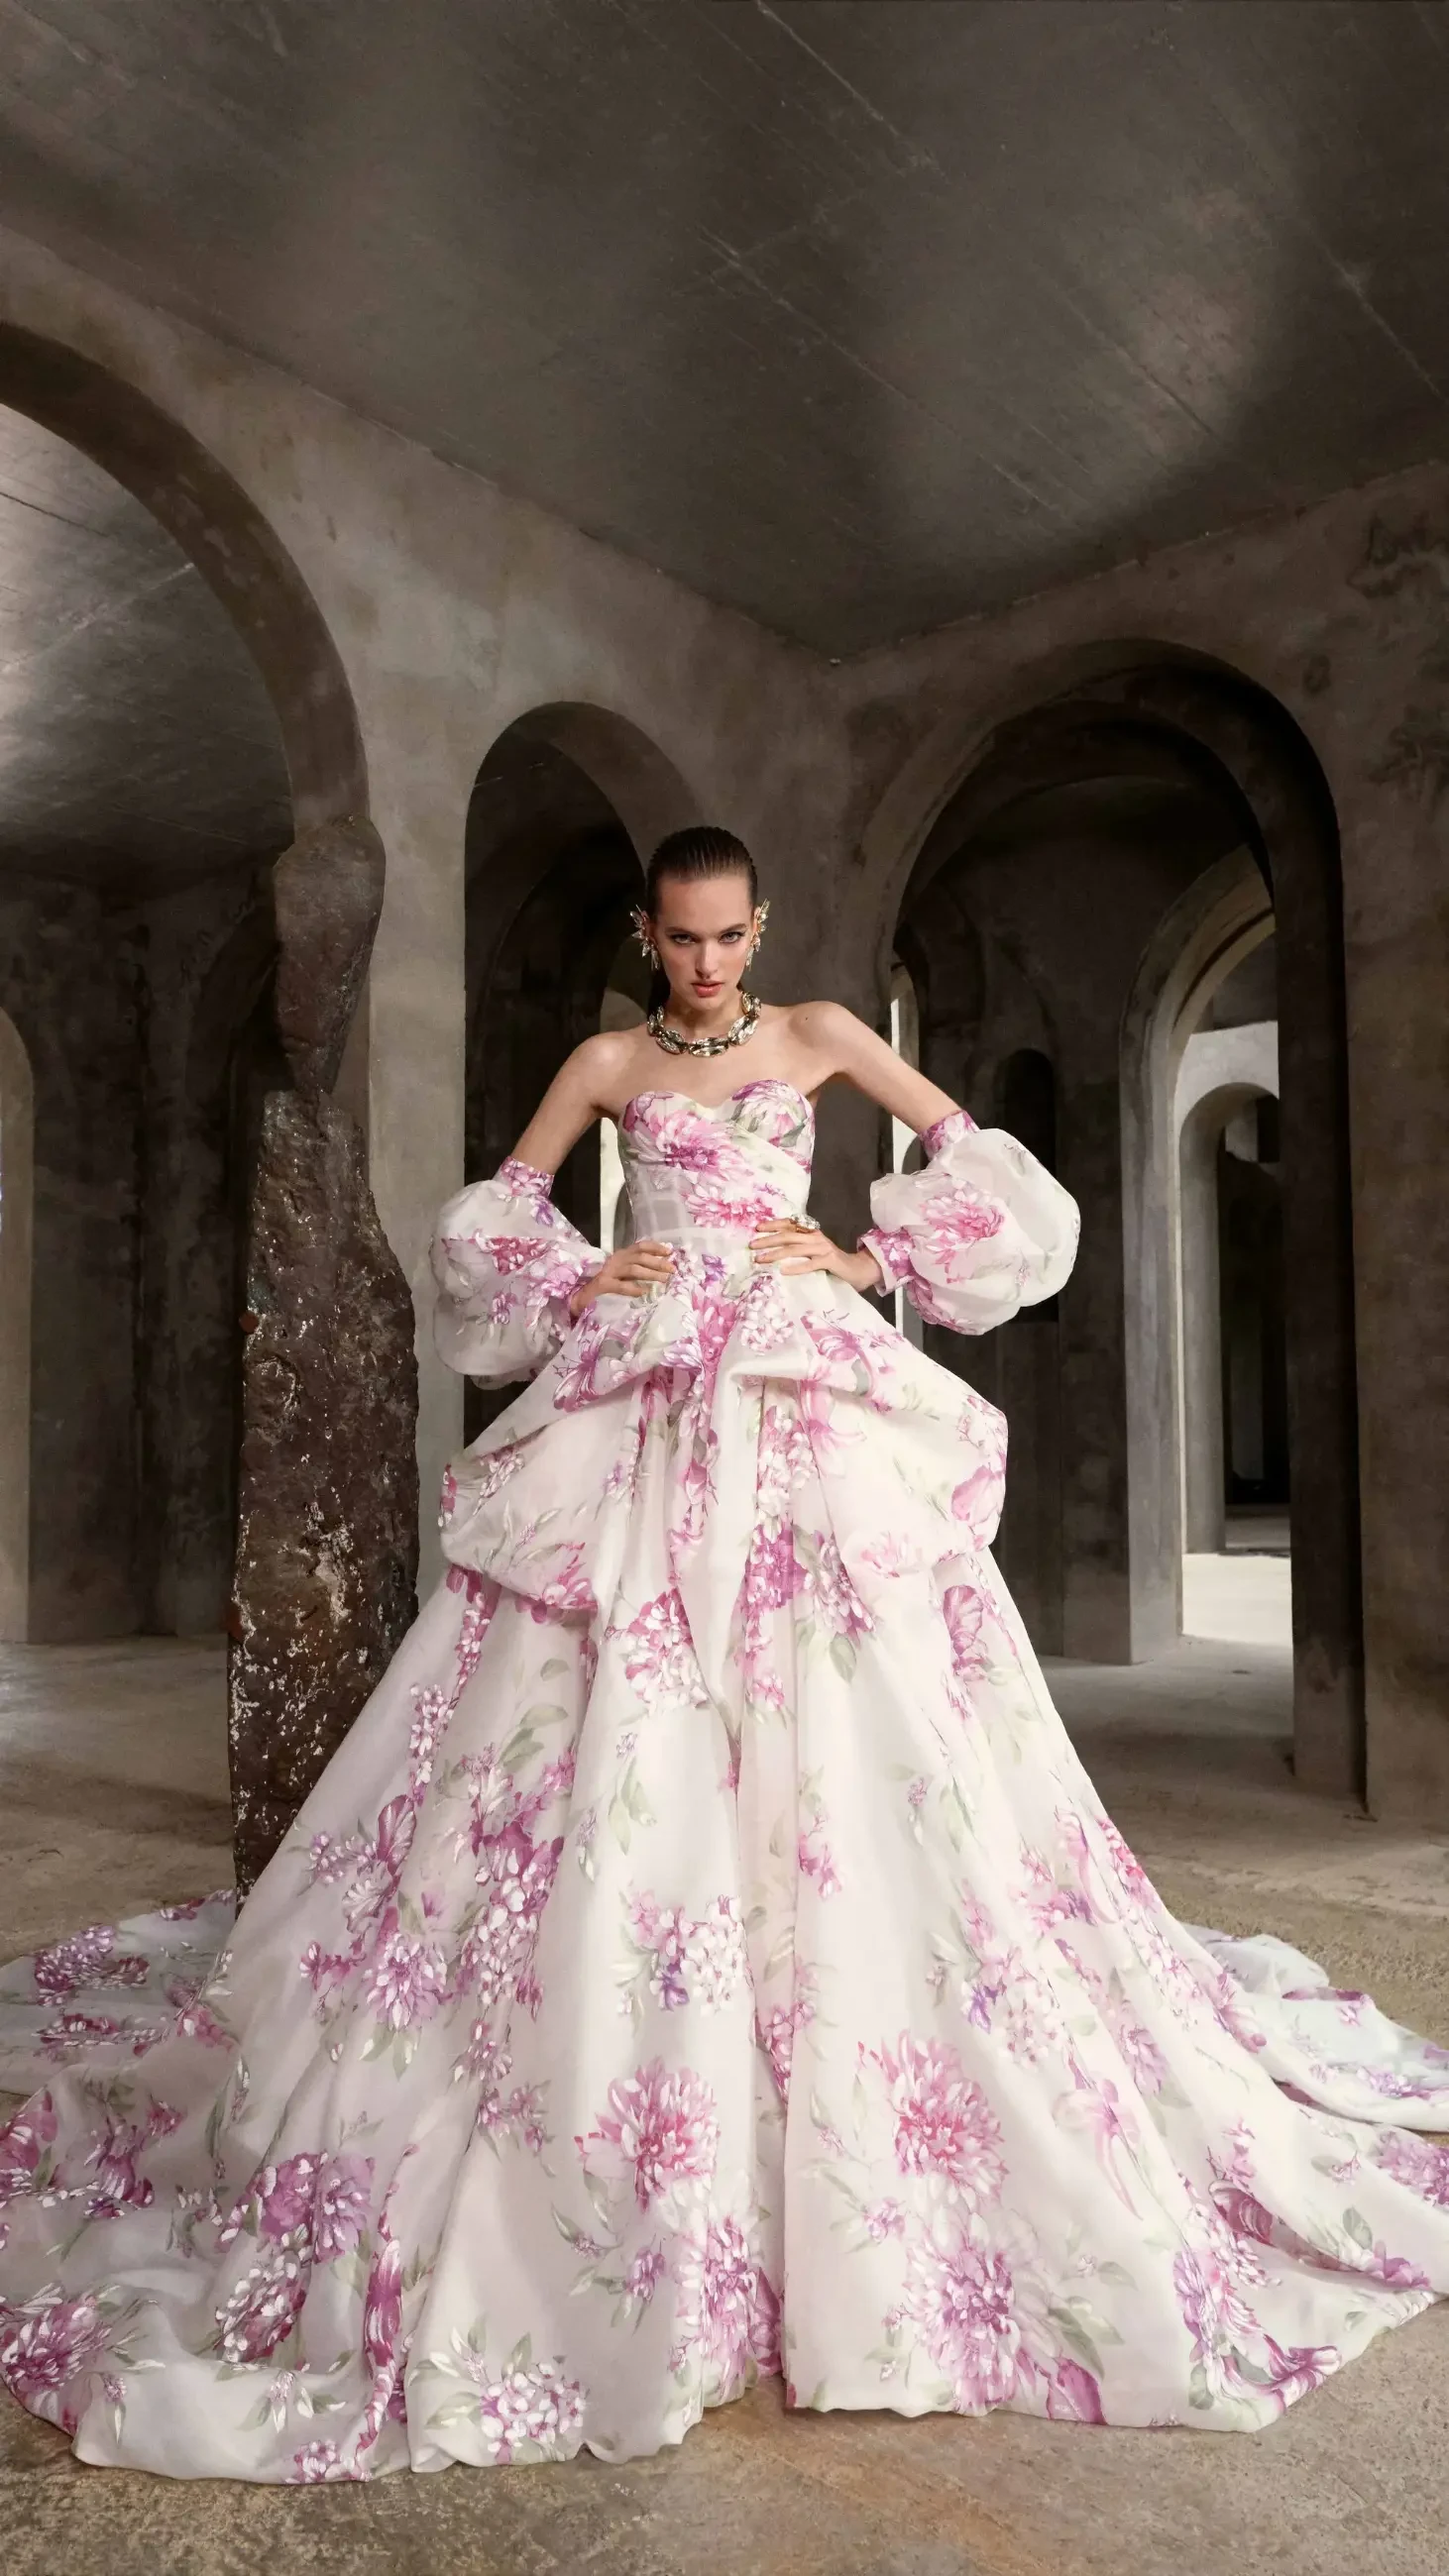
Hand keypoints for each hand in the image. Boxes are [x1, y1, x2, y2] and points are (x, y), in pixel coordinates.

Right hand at [569, 1239, 674, 1315]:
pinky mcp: (602, 1285)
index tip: (669, 1251)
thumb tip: (660, 1268)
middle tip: (671, 1270)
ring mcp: (608, 1272)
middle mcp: (615, 1260)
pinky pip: (621, 1286)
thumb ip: (635, 1269)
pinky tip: (644, 1292)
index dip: (655, 1247)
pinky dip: (633, 1289)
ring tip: (663, 1280)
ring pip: (633, 1270)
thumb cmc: (604, 1285)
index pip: (639, 1246)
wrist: (579, 1296)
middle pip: (639, 1257)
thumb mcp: (621, 1273)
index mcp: (620, 1255)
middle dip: (657, 1262)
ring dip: (650, 1274)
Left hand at [750, 1219, 882, 1293]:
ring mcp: (823, 1248)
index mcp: (811, 1232)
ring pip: (795, 1249)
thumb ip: (799, 1247)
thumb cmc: (831, 1261)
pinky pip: (810, 1264)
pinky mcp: (830, 1261)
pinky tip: (783, 1271)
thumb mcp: (813, 1250)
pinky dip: (796, 1267)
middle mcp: (816, 1236)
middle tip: (752, 1245)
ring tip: (761, 1259)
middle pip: (788, 1235)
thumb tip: (773, 1249)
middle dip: (768, 1240)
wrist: (856, 1269)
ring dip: (776, 1254)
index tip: (757, 1228)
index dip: (773, 1225)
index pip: (790, 1224)